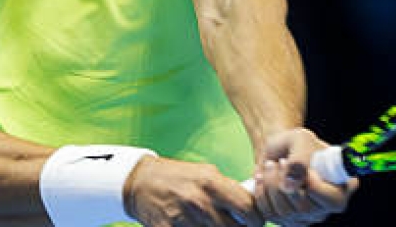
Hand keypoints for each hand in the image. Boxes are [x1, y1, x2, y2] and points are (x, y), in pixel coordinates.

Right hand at [125, 156, 263, 226]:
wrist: (140, 182)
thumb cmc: (178, 177)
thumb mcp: (205, 174)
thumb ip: (228, 189)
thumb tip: (252, 206)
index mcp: (212, 183)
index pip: (248, 209)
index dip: (256, 219)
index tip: (254, 221)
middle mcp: (199, 202)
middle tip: (237, 226)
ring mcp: (183, 219)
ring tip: (213, 225)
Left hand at [251, 128, 356, 225]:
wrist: (279, 150)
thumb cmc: (296, 143)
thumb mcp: (301, 140)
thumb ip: (299, 160)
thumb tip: (290, 187)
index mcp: (343, 186)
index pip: (333, 200)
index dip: (313, 185)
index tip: (299, 165)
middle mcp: (327, 206)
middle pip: (305, 209)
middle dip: (285, 181)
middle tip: (280, 161)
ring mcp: (308, 216)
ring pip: (284, 213)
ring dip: (271, 185)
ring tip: (271, 165)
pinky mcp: (288, 220)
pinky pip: (269, 214)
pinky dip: (261, 193)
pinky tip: (263, 177)